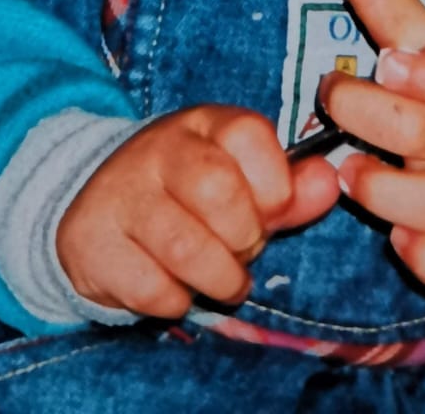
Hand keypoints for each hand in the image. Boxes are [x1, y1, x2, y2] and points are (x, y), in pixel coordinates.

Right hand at [57, 105, 337, 316]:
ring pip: (187, 250)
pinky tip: (173, 285)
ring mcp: (121, 193)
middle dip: (245, 238)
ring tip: (220, 277)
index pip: (249, 135)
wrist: (96, 204)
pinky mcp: (92, 243)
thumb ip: (288, 187)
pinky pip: (153, 290)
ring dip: (219, 279)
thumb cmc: (188, 193)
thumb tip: (332, 182)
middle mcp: (158, 149)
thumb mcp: (239, 178)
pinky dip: (175, 301)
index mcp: (203, 123)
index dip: (274, 185)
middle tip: (241, 248)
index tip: (270, 209)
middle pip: (219, 192)